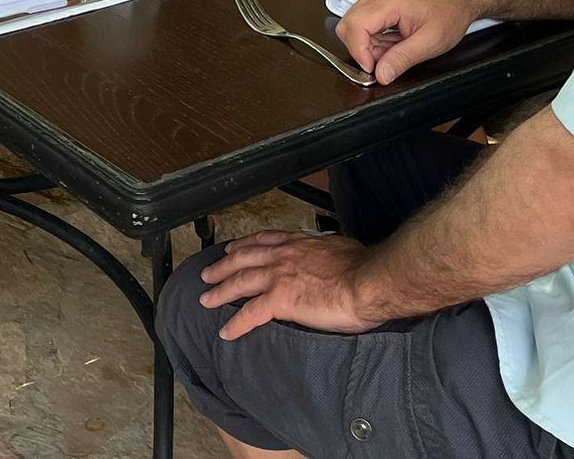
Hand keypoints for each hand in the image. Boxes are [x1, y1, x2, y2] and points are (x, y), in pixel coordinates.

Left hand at [198, 231, 377, 338]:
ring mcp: (279, 277)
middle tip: (208, 272)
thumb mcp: (341, 247)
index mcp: (298, 243)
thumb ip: (327, 250)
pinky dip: (236, 324)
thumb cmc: (362, 267)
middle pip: (243, 258)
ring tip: (206, 299)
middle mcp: (283, 255)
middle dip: (222, 266)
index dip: (245, 244)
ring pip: (240, 282)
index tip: (234, 248)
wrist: (367, 282)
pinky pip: (251, 314)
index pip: (264, 240)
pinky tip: (226, 332)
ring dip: (219, 291)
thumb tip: (330, 254)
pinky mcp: (280, 301)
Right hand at [338, 0, 482, 83]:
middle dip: (363, 50)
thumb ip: (403, 59)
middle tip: (386, 60)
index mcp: (388, 0)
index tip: (372, 69)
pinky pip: (363, 23)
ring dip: (370, 45)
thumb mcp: (431, 41)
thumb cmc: (450, 10)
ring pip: (353, 27)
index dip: (359, 53)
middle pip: (347, 27)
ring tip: (397, 47)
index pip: (354, 27)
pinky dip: (374, 39)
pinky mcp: (377, 0)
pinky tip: (394, 40)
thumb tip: (381, 74)